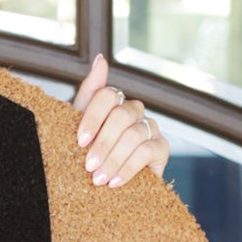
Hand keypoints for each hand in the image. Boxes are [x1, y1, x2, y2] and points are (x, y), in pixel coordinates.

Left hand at [72, 54, 168, 187]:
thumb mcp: (81, 125)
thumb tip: (100, 58)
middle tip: (88, 166)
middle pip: (120, 116)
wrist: (107, 183)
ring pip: (133, 135)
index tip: (79, 142)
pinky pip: (147, 152)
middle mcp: (134, 110)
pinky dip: (127, 168)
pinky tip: (114, 182)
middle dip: (102, 143)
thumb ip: (90, 91)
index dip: (92, 118)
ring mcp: (150, 127)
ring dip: (113, 159)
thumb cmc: (90, 151)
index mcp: (113, 101)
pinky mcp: (162, 147)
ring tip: (98, 179)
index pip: (106, 95)